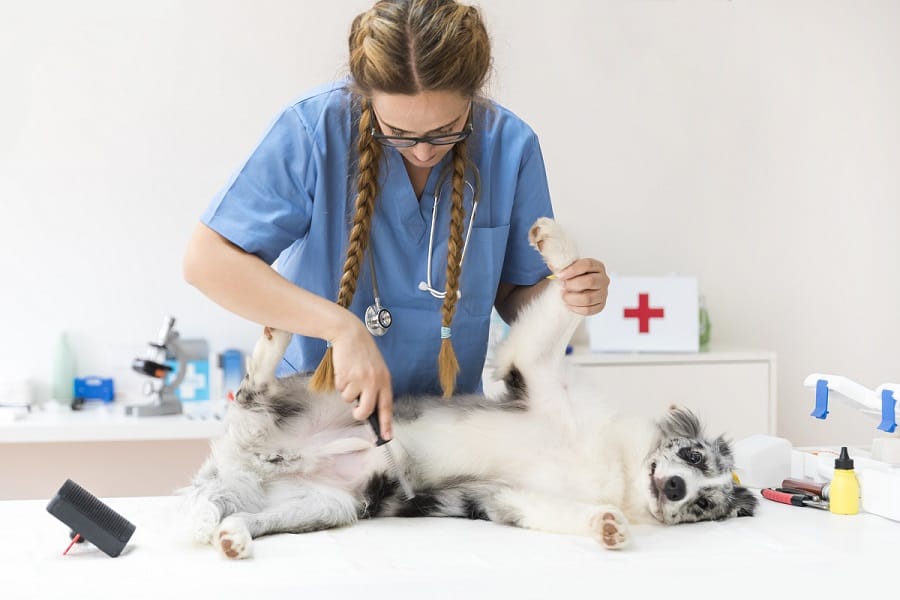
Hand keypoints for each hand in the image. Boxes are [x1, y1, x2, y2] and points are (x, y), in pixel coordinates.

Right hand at [329, 317, 393, 439]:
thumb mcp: (376, 369)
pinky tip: (344, 369)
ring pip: (349, 399)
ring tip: (350, 375)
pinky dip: (340, 383)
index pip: (387, 406)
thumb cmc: (363, 353)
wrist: (350, 334)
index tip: (386, 437)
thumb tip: (370, 408)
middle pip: (366, 410)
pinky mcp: (346, 376)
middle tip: (356, 410)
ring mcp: (360, 379)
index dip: (386, 424)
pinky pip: (340, 389)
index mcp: (385, 380)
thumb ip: (376, 387)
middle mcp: (374, 381)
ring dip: (347, 391)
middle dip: (358, 414)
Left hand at [556, 258, 609, 315]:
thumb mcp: (570, 267)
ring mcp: (603, 293)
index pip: (588, 265)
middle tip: (563, 286)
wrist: (578, 288)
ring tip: (564, 295)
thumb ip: (562, 264)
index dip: (572, 270)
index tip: (560, 275)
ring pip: (588, 298)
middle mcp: (603, 279)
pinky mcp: (600, 305)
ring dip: (572, 298)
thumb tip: (551, 264)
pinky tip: (568, 304)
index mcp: (597, 266)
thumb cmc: (574, 276)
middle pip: (590, 281)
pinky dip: (575, 308)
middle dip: (572, 285)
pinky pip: (588, 310)